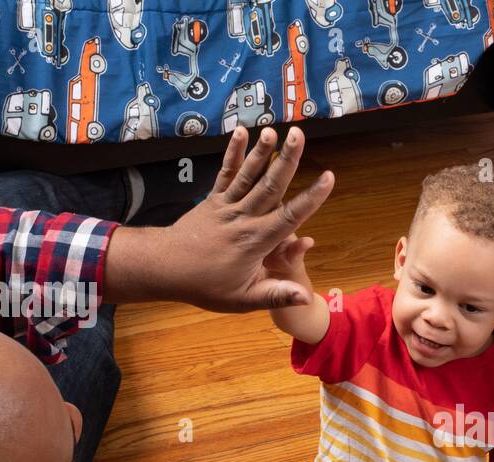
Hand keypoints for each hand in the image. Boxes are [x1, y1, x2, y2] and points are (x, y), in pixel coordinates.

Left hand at [145, 125, 333, 311]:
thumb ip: (275, 295)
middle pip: (271, 185)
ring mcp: (226, 205)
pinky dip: (234, 153)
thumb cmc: (205, 286)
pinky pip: (225, 173)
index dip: (311, 197)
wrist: (165, 268)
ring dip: (263, 151)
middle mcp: (243, 218)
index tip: (328, 178)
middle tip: (300, 135)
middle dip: (288, 159)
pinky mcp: (213, 200)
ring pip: (248, 175)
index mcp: (255, 241)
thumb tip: (305, 298)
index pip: (290, 217)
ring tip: (275, 129)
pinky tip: (242, 132)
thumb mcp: (243, 299)